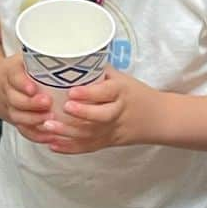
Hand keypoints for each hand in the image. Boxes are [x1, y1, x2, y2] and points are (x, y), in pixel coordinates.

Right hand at [0, 53, 53, 143]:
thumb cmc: (20, 68)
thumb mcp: (26, 57)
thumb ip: (44, 56)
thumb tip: (75, 50)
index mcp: (10, 72)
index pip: (14, 77)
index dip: (23, 84)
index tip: (34, 88)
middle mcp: (7, 90)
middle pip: (15, 100)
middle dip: (31, 104)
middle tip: (48, 104)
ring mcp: (10, 107)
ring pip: (18, 117)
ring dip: (34, 121)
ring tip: (51, 120)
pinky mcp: (16, 120)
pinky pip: (23, 130)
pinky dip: (36, 135)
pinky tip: (50, 136)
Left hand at [41, 68, 157, 153]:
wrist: (157, 118)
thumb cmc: (135, 93)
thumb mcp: (122, 78)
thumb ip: (99, 72)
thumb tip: (70, 59)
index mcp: (121, 92)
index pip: (106, 93)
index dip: (89, 93)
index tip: (72, 91)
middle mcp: (118, 112)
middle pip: (101, 116)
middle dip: (81, 114)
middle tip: (63, 108)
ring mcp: (112, 130)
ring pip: (91, 134)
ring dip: (68, 132)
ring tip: (48, 126)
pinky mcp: (108, 142)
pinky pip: (88, 147)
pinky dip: (70, 148)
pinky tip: (53, 145)